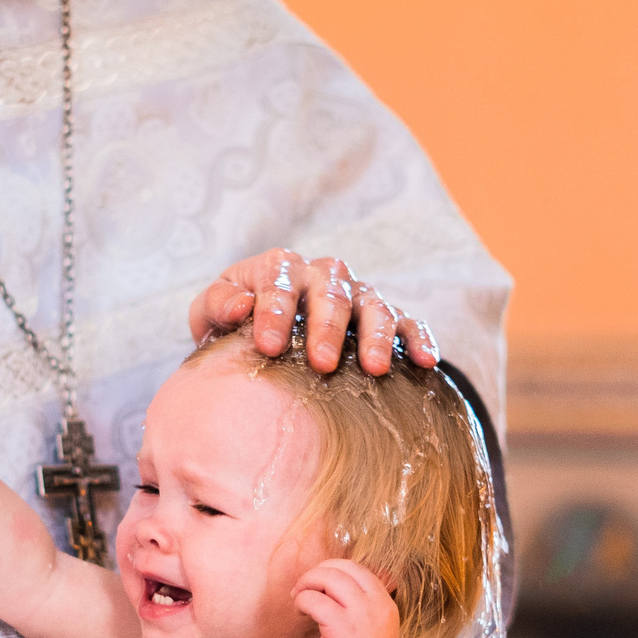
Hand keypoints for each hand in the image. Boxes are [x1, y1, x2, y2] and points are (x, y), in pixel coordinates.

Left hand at [189, 249, 438, 376]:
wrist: (265, 336)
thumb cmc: (237, 326)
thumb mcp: (211, 315)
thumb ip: (216, 306)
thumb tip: (239, 307)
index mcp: (279, 268)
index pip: (279, 282)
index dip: (275, 312)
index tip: (269, 348)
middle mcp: (323, 275)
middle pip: (331, 293)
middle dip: (327, 327)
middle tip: (322, 363)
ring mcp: (357, 295)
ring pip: (374, 305)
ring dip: (376, 334)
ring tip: (375, 368)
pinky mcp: (385, 316)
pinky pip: (409, 322)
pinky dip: (419, 338)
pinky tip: (426, 362)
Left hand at [293, 559, 401, 637]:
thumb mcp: (374, 627)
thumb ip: (362, 604)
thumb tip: (332, 581)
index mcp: (384, 602)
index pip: (357, 568)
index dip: (333, 569)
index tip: (320, 584)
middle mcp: (376, 605)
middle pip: (342, 568)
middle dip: (317, 573)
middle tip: (303, 588)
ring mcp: (360, 616)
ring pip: (328, 577)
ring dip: (307, 583)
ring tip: (299, 598)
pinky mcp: (340, 628)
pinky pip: (314, 600)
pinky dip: (302, 600)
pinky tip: (301, 612)